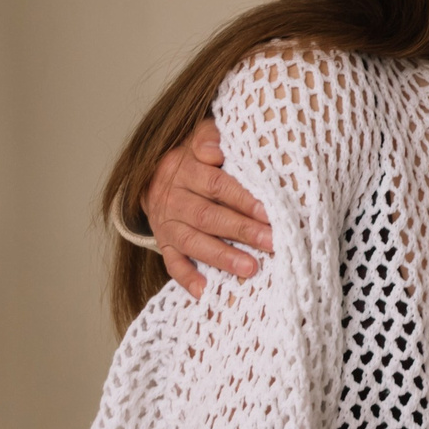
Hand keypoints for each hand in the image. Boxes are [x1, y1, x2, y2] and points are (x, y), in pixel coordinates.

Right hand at [145, 118, 270, 297]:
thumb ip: (211, 137)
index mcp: (184, 168)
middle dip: (242, 231)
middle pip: (208, 215)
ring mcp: (166, 222)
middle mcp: (172, 196)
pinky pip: (172, 263)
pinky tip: (206, 291)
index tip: (270, 210)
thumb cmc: (196, 157)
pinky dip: (187, 278)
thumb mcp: (200, 137)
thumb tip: (215, 149)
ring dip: (222, 257)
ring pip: (192, 241)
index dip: (243, 198)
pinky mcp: (163, 242)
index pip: (217, 183)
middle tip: (273, 242)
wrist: (155, 173)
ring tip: (251, 268)